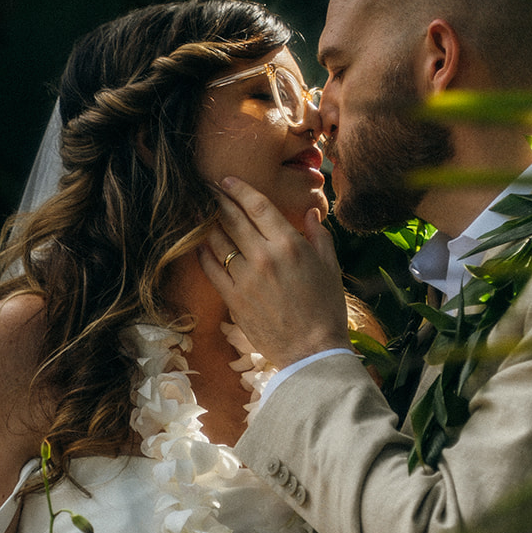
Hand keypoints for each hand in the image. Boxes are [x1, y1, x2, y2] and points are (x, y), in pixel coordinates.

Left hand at [199, 177, 350, 368]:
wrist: (311, 351)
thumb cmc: (326, 309)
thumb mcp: (330, 268)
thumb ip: (320, 236)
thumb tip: (312, 213)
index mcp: (289, 244)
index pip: (258, 206)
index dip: (239, 189)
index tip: (227, 180)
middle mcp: (264, 256)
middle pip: (233, 218)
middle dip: (218, 200)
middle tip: (208, 189)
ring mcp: (245, 278)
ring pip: (218, 241)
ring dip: (208, 224)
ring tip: (202, 215)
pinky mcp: (233, 298)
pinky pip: (211, 268)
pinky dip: (203, 254)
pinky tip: (201, 246)